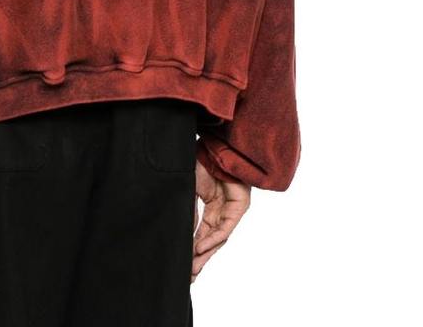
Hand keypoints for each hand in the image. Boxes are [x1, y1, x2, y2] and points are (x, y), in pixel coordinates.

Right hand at [190, 160, 250, 280]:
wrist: (215, 145)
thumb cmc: (201, 160)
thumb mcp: (189, 189)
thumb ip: (188, 211)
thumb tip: (183, 234)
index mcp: (211, 205)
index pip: (201, 233)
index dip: (191, 248)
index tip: (182, 265)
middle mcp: (222, 210)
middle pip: (210, 240)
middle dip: (199, 258)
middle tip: (189, 276)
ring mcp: (231, 210)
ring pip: (218, 238)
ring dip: (205, 254)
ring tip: (193, 268)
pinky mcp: (240, 207)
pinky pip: (225, 228)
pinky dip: (212, 239)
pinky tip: (200, 248)